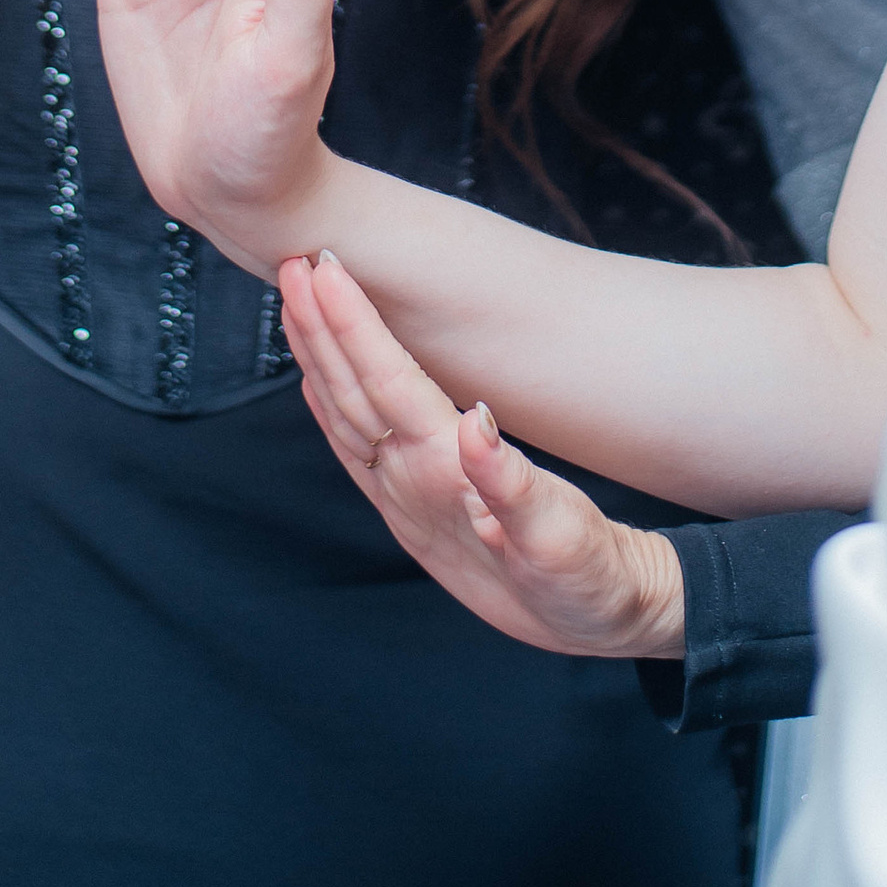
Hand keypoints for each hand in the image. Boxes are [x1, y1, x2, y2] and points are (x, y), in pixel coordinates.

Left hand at [280, 248, 685, 657]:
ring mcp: (405, 502)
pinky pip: (355, 449)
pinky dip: (329, 405)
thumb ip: (513, 486)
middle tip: (291, 260)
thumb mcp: (561, 538)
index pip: (388, 386)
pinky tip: (316, 379)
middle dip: (318, 326)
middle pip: (351, 393)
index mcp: (446, 480)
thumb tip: (478, 426)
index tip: (326, 270)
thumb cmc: (586, 578)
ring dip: (316, 355)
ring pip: (344, 415)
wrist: (595, 625)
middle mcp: (413, 488)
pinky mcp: (412, 513)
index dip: (354, 324)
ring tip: (293, 299)